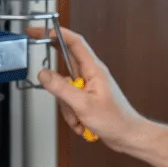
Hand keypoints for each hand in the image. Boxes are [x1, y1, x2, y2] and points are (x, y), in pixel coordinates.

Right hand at [26, 26, 149, 150]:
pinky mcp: (86, 98)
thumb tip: (43, 73)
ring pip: (64, 88)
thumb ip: (61, 87)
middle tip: (53, 81)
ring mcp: (88, 87)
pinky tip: (82, 122)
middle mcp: (91, 74)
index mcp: (94, 69)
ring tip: (79, 117)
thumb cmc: (115, 120)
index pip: (74, 42)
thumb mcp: (83, 104)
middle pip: (65, 64)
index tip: (40, 31)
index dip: (56, 33)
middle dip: (56, 77)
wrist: (127, 136)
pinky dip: (72, 114)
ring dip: (67, 106)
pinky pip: (69, 101)